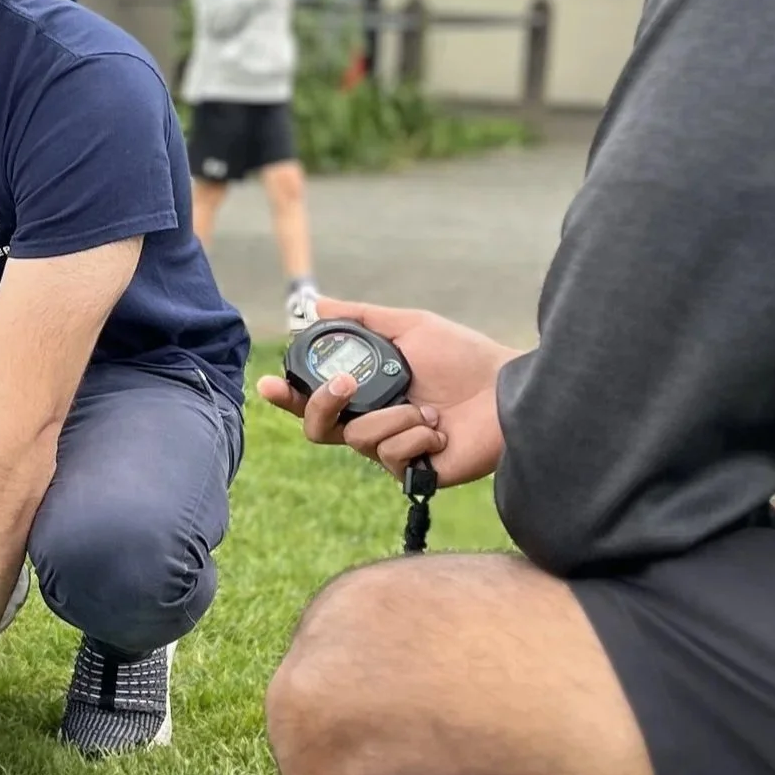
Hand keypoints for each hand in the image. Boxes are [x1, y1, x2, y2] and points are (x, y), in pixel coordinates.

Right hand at [256, 298, 513, 486]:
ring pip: (357, 438)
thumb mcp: (410, 327)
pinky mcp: (412, 473)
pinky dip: (415, 438)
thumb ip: (361, 317)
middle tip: (347, 384)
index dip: (286, 395)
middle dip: (324, 403)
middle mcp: (372, 422)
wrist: (507, 391)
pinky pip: (389, 455)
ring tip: (430, 410)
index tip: (266, 384)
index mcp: (367, 392)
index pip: (314, 398)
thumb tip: (314, 302)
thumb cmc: (465, 357)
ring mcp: (391, 449)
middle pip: (317, 427)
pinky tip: (440, 433)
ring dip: (395, 417)